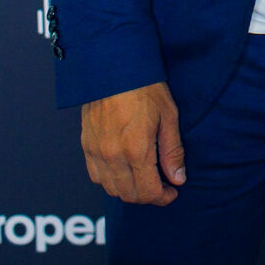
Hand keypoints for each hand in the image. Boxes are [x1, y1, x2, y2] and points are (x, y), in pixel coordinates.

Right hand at [81, 82, 185, 204]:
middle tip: (162, 187)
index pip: (148, 192)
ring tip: (144, 179)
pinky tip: (123, 170)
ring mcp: (96, 152)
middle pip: (129, 195)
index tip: (172, 192)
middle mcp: (113, 155)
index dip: (163, 197)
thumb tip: (178, 178)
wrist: (113, 67)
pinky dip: (110, 181)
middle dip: (148, 196)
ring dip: (129, 191)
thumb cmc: (145, 86)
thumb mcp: (168, 116)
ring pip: (111, 189)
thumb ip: (172, 151)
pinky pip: (96, 175)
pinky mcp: (86, 145)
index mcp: (136, 149)